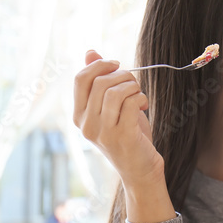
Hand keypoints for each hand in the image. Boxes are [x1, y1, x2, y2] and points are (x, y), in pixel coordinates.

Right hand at [73, 50, 163, 189]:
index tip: (116, 65)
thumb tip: (90, 52)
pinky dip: (140, 98)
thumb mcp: (111, 107)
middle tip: (134, 84)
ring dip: (133, 87)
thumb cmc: (128, 135)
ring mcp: (103, 132)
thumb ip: (99, 82)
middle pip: (100, 82)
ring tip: (139, 95)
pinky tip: (144, 105)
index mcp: (79, 115)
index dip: (100, 65)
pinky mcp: (122, 136)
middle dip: (122, 76)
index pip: (80, 79)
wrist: (140, 170)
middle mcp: (86, 124)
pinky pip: (130, 103)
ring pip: (115, 92)